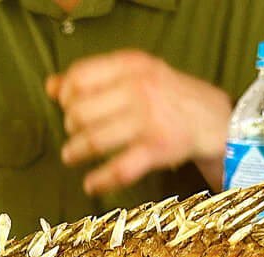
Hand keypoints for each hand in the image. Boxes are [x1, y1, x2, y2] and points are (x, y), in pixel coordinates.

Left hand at [45, 50, 231, 194]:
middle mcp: (139, 89)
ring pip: (94, 140)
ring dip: (76, 152)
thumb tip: (50, 86)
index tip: (67, 106)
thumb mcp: (134, 75)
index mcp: (131, 65)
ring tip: (71, 156)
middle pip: (80, 111)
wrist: (213, 118)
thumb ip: (93, 78)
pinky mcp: (158, 149)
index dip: (66, 95)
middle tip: (74, 133)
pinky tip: (91, 185)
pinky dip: (100, 181)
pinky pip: (120, 169)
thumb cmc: (165, 96)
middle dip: (71, 126)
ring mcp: (149, 120)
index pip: (79, 78)